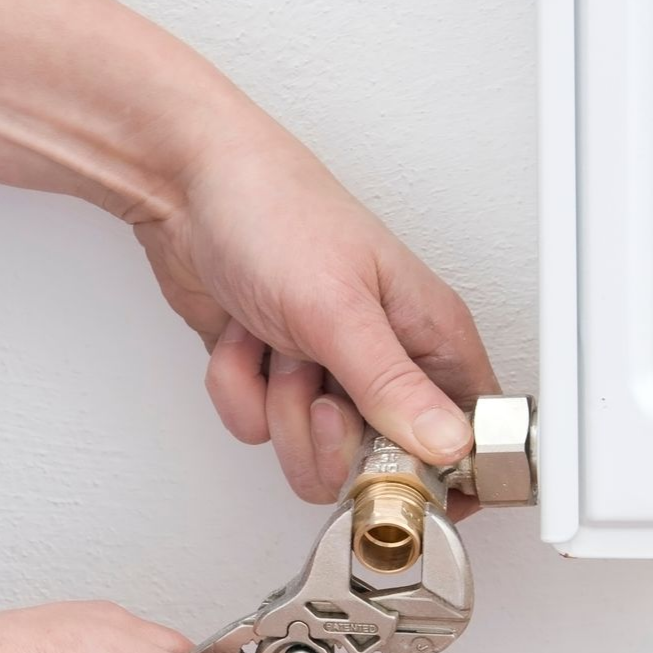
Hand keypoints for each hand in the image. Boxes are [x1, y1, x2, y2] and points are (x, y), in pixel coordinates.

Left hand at [135, 129, 499, 503]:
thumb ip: (392, 386)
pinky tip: (245, 341)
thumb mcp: (339, 308)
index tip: (392, 465)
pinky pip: (261, 429)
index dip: (438, 467)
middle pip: (382, 463)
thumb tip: (449, 444)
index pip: (468, 434)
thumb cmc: (276, 211)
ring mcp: (332, 374)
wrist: (185, 185)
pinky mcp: (280, 380)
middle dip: (330, 437)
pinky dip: (239, 390)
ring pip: (315, 455)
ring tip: (277, 348)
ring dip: (278, 409)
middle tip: (316, 389)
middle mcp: (388, 361)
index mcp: (430, 337)